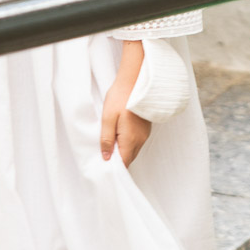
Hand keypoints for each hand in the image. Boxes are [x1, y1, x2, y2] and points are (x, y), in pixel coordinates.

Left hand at [100, 40, 151, 164]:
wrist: (135, 80)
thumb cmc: (120, 98)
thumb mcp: (108, 118)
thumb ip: (107, 139)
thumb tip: (106, 158)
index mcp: (131, 140)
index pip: (124, 163)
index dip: (115, 168)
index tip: (104, 168)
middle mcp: (140, 140)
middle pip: (129, 158)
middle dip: (118, 160)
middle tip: (104, 156)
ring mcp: (144, 134)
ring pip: (133, 150)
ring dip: (122, 151)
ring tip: (109, 146)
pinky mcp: (145, 128)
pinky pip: (136, 142)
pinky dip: (127, 143)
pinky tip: (118, 136)